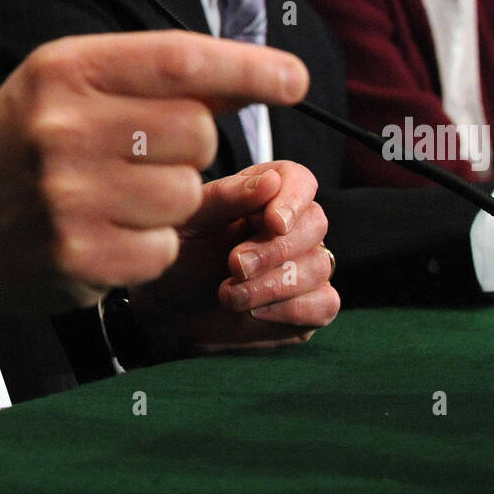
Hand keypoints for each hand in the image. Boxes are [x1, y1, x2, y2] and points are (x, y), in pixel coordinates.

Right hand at [0, 31, 309, 360]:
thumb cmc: (22, 146)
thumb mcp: (69, 88)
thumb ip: (155, 79)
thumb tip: (256, 80)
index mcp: (65, 68)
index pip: (181, 59)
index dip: (249, 68)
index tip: (294, 78)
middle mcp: (63, 125)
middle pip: (198, 132)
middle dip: (191, 148)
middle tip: (142, 155)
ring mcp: (69, 194)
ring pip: (188, 194)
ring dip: (169, 201)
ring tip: (113, 197)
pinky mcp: (79, 256)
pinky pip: (165, 247)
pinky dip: (149, 246)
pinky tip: (104, 234)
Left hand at [127, 160, 339, 354]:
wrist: (168, 306)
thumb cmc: (180, 252)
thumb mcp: (191, 221)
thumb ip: (228, 198)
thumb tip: (271, 183)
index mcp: (266, 192)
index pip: (301, 181)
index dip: (293, 199)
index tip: (273, 223)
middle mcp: (293, 226)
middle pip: (315, 224)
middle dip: (275, 249)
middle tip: (235, 264)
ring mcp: (305, 265)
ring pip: (319, 266)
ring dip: (274, 284)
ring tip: (229, 294)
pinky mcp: (308, 306)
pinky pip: (325, 305)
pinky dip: (292, 310)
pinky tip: (255, 312)